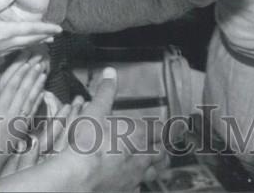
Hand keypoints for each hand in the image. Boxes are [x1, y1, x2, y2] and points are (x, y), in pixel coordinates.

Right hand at [0, 0, 60, 67]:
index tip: (59, 28)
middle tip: (56, 34)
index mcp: (2, 32)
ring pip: (22, 46)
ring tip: (44, 40)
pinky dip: (22, 46)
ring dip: (34, 42)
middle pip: (29, 40)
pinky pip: (12, 50)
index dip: (45, 29)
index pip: (30, 31)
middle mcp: (3, 43)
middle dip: (43, 36)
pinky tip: (20, 46)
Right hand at [0, 53, 48, 181]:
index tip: (26, 58)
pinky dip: (38, 99)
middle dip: (32, 72)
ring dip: (38, 83)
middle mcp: (11, 113)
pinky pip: (33, 111)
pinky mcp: (22, 129)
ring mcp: (19, 122)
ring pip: (31, 98)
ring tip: (43, 70)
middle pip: (24, 88)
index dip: (20, 70)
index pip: (11, 84)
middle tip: (39, 58)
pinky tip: (42, 91)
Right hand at [56, 68, 164, 190]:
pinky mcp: (126, 191)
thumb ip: (105, 92)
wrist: (77, 178)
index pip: (162, 131)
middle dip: (163, 148)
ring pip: (154, 172)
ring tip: (155, 163)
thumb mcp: (94, 111)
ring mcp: (135, 177)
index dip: (168, 128)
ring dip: (156, 166)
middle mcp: (141, 157)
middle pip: (161, 154)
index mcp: (138, 135)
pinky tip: (135, 182)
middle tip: (163, 145)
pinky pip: (139, 187)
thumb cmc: (87, 143)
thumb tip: (110, 73)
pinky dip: (139, 183)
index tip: (175, 127)